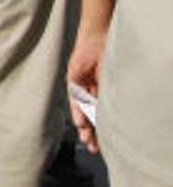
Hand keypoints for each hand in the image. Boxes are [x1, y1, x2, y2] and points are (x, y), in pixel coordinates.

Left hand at [67, 29, 105, 152]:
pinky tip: (81, 122)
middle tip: (94, 147)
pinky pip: (75, 98)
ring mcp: (81, 86)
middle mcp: (91, 90)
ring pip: (82, 109)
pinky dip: (78, 110)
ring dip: (85, 124)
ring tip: (87, 138)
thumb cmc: (109, 55)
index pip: (102, 113)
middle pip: (91, 114)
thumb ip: (109, 97)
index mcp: (102, 90)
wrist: (97, 39)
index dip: (103, 128)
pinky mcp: (73, 80)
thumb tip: (113, 116)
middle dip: (93, 132)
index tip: (105, 143)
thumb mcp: (111, 81)